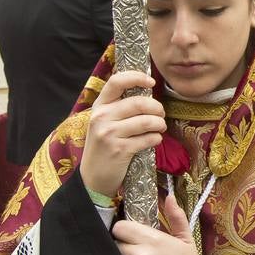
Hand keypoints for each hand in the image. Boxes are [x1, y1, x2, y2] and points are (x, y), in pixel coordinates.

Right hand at [79, 71, 165, 198]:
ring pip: (147, 121)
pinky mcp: (120, 150)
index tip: (151, 82)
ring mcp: (109, 134)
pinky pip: (148, 138)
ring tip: (160, 128)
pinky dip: (156, 139)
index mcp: (99, 106)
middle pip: (139, 102)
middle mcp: (102, 117)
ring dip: (160, 124)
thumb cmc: (104, 145)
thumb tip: (147, 89)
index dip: (137, 77)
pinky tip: (154, 140)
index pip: (116, 81)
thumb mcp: (105, 122)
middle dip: (157, 107)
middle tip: (161, 114)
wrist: (93, 177)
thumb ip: (120, 106)